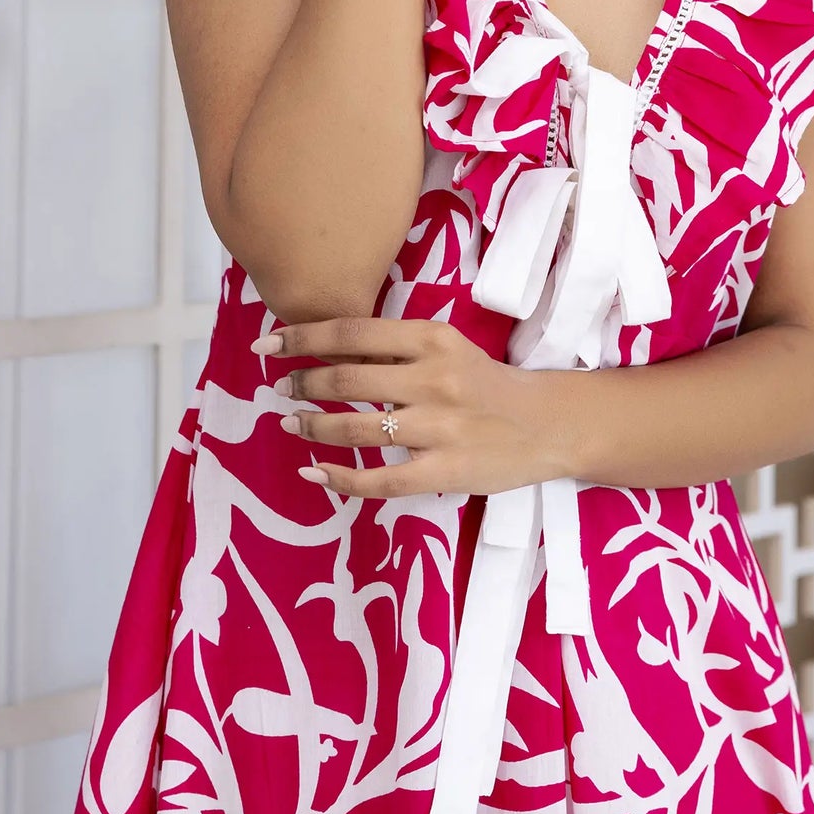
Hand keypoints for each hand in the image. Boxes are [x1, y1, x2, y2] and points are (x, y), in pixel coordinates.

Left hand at [252, 316, 579, 498]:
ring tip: (290, 423)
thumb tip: (327, 348)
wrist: (546, 424)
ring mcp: (438, 428)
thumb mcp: (446, 346)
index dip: (301, 337)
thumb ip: (396, 346)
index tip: (268, 344)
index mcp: (431, 338)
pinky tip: (314, 473)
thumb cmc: (485, 382)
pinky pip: (381, 480)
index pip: (350, 333)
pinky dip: (340, 478)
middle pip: (347, 378)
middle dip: (302, 383)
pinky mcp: (444, 472)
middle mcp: (432, 379)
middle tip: (280, 388)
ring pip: (356, 428)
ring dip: (313, 425)